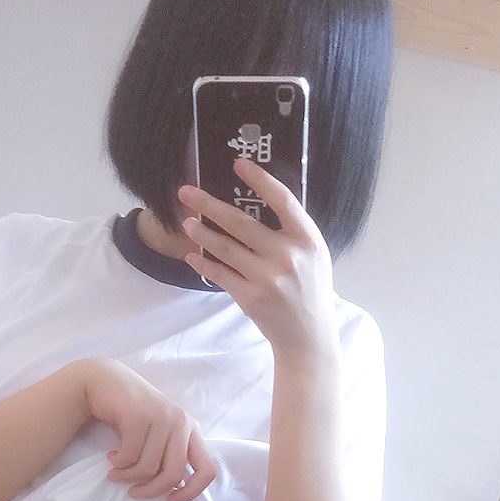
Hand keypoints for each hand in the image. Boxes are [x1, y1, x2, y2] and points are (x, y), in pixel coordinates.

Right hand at [81, 358, 216, 500]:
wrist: (104, 381)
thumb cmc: (131, 416)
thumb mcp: (157, 437)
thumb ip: (169, 457)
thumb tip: (175, 488)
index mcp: (191, 430)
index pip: (208, 469)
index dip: (193, 492)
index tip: (171, 500)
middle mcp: (182, 422)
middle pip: (175, 473)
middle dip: (152, 490)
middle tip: (134, 493)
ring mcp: (162, 416)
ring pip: (149, 467)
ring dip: (127, 476)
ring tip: (116, 472)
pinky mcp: (140, 415)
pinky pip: (130, 456)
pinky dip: (118, 464)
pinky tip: (111, 457)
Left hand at [177, 157, 337, 355]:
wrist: (308, 335)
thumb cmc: (310, 289)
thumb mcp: (313, 254)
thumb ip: (292, 230)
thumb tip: (262, 197)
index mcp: (307, 239)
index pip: (281, 200)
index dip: (259, 180)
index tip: (238, 164)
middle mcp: (288, 256)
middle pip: (241, 222)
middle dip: (208, 205)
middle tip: (186, 192)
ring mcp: (268, 278)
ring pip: (225, 247)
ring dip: (201, 232)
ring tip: (186, 222)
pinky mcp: (251, 297)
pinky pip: (220, 274)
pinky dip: (203, 263)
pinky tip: (192, 254)